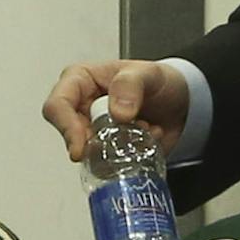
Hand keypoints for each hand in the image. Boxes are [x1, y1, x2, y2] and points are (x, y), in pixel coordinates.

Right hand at [42, 59, 190, 162]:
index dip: (66, 128)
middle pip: (71, 136)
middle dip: (100, 142)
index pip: (57, 106)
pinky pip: (109, 166)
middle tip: (129, 133)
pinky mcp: (108, 151)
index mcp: (80, 81)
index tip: (82, 146)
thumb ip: (131, 85)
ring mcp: (94, 132)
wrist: (182, 101)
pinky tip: (149, 139)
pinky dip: (131, 158)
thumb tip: (117, 112)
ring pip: (90, 155)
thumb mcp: (149, 73)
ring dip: (119, 150)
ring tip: (145, 131)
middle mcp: (81, 109)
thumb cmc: (159, 81)